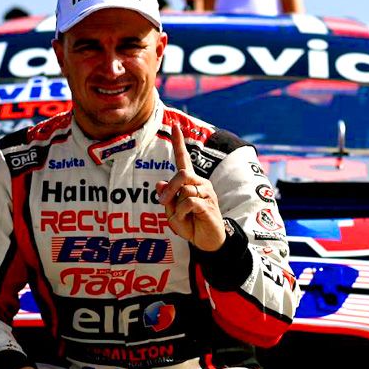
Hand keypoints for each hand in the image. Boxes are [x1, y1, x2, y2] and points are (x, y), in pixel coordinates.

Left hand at [156, 122, 226, 250]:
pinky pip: (189, 203)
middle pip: (181, 174)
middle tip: (164, 203)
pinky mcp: (209, 205)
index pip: (184, 159)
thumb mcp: (172, 213)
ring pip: (185, 189)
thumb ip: (167, 198)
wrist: (208, 242)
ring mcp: (207, 193)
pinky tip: (187, 220)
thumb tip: (160, 184)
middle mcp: (200, 184)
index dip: (179, 143)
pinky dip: (182, 213)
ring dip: (176, 206)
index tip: (174, 127)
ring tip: (181, 217)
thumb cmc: (190, 225)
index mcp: (190, 182)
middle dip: (169, 189)